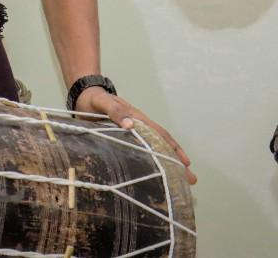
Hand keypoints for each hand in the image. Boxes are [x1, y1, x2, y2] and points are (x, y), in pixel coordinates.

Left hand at [76, 86, 196, 184]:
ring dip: (167, 165)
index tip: (186, 164)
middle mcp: (139, 127)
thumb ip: (115, 111)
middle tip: (192, 180)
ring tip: (179, 182)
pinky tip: (153, 175)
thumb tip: (131, 124)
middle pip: (162, 145)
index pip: (160, 135)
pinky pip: (140, 152)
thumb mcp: (103, 103)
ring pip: (153, 150)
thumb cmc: (95, 99)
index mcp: (137, 119)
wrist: (84, 96)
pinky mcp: (123, 140)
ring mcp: (132, 134)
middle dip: (177, 162)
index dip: (173, 149)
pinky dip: (150, 163)